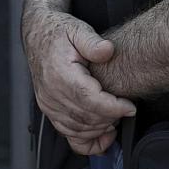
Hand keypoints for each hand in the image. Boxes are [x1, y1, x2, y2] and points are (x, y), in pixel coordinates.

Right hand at [22, 9, 134, 155]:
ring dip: (100, 129)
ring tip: (117, 119)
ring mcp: (48, 104)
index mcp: (60, 74)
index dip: (112, 108)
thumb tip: (108, 50)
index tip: (130, 107)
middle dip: (110, 118)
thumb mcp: (78, 29)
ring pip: (77, 129)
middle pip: (85, 118)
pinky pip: (67, 133)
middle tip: (126, 110)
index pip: (89, 99)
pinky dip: (86, 140)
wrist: (38, 35)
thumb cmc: (60, 32)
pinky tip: (103, 136)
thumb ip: (92, 42)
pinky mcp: (49, 110)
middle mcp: (51, 93)